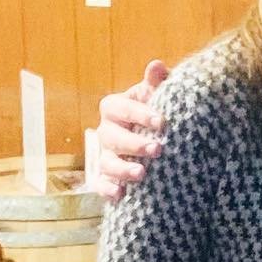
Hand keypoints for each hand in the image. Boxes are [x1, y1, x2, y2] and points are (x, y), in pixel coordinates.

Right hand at [95, 60, 169, 201]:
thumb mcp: (157, 95)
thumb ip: (157, 82)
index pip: (121, 108)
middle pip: (112, 137)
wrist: (156, 136)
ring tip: (142, 175)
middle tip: (158, 150)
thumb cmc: (156, 111)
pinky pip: (100, 184)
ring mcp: (106, 154)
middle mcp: (107, 131)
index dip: (139, 114)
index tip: (161, 121)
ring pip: (106, 162)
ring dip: (122, 169)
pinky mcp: (108, 176)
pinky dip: (107, 190)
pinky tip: (120, 195)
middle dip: (134, 144)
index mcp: (116, 108)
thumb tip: (157, 65)